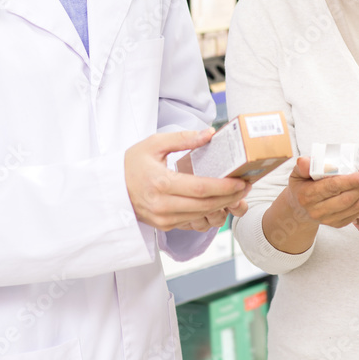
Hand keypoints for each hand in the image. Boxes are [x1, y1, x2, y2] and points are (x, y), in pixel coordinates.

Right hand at [125, 129, 249, 231]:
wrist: (112, 189)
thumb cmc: (132, 163)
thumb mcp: (154, 143)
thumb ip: (183, 138)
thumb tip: (209, 133)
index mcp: (161, 184)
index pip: (201, 188)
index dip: (224, 187)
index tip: (242, 181)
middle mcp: (163, 205)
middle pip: (205, 205)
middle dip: (230, 197)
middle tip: (247, 187)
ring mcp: (164, 219)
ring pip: (202, 216)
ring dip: (223, 207)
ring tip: (237, 194)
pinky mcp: (165, 226)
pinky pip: (193, 221)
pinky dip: (208, 213)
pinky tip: (220, 202)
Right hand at [283, 156, 358, 228]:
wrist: (299, 209)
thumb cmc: (301, 187)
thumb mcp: (297, 173)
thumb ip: (303, 165)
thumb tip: (304, 161)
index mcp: (307, 195)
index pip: (332, 187)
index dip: (350, 181)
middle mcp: (317, 210)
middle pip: (347, 199)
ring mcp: (328, 219)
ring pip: (355, 207)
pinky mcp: (338, 224)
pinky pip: (357, 213)